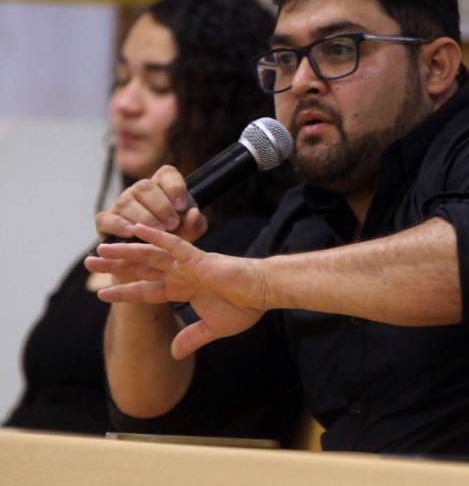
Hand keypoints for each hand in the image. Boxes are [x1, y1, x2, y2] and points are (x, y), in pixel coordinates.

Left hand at [85, 223, 267, 358]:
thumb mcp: (212, 329)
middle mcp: (180, 274)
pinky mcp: (199, 259)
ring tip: (101, 247)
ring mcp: (188, 265)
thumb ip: (192, 338)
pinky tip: (139, 231)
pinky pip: (175, 245)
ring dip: (125, 251)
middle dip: (115, 265)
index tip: (101, 292)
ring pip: (151, 255)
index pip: (146, 290)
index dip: (124, 291)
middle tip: (89, 262)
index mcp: (183, 289)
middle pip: (141, 268)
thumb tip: (173, 353)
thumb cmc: (245, 307)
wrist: (264, 293)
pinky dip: (157, 238)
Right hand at [95, 165, 207, 243]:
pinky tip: (131, 232)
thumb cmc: (173, 238)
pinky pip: (106, 218)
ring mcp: (121, 204)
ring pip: (127, 201)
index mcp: (163, 186)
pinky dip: (118, 225)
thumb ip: (195, 223)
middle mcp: (140, 191)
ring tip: (157, 230)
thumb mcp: (190, 232)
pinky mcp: (106, 221)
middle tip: (172, 224)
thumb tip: (193, 212)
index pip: (167, 174)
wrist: (152, 259)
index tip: (182, 206)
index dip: (175, 187)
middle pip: (145, 186)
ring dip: (144, 216)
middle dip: (160, 206)